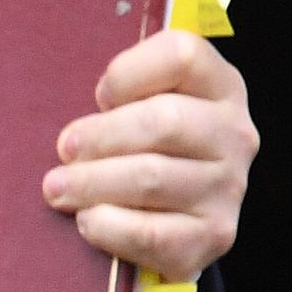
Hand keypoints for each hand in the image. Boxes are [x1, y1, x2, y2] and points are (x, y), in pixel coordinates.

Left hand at [41, 30, 256, 281]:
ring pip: (152, 178)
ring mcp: (228, 187)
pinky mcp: (213, 236)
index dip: (129, 71)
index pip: (183, 55)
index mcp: (218, 86)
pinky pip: (152, 234)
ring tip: (57, 188)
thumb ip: (113, 93)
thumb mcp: (134, 102)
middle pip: (164, 121)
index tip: (98, 95)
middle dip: (100, 135)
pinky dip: (110, 226)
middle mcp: (234, 134)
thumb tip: (61, 115)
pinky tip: (87, 220)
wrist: (170, 214)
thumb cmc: (136, 142)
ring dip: (93, 182)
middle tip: (63, 149)